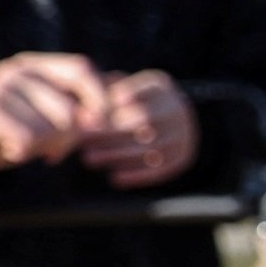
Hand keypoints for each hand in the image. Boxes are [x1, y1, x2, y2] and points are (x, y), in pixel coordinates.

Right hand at [0, 52, 111, 178]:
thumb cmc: (18, 131)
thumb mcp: (54, 115)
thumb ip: (84, 102)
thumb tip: (125, 83)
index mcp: (39, 66)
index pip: (82, 68)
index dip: (100, 97)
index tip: (102, 125)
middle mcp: (18, 70)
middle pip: (71, 107)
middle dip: (70, 138)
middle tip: (55, 150)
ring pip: (51, 127)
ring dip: (45, 147)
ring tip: (29, 146)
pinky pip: (27, 139)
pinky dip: (23, 152)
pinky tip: (10, 150)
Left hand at [80, 70, 198, 187]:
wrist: (167, 120)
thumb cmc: (127, 103)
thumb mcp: (116, 90)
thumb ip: (100, 95)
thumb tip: (82, 114)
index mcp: (159, 88)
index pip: (134, 96)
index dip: (109, 109)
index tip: (82, 118)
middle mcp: (178, 110)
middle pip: (143, 121)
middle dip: (108, 133)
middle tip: (81, 140)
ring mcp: (184, 134)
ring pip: (150, 148)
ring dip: (117, 155)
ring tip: (88, 159)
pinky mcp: (183, 157)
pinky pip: (161, 169)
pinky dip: (138, 175)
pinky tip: (115, 178)